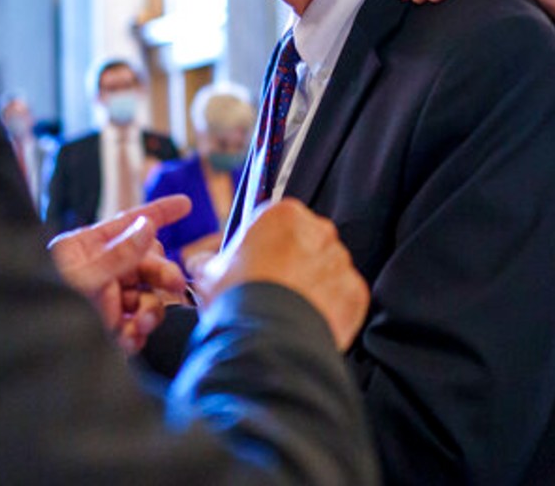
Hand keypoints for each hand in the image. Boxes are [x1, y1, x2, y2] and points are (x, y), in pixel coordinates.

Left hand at [50, 195, 192, 352]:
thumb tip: (147, 226)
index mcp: (87, 248)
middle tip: (175, 285)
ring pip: (147, 297)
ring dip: (150, 311)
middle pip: (146, 263)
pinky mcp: (110, 327)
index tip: (185, 204)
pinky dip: (138, 333)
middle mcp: (100, 270)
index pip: (128, 223)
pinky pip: (138, 325)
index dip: (158, 212)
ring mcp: (106, 300)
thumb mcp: (82, 278)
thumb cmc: (42, 306)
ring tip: (139, 324)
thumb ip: (118, 254)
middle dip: (162, 274)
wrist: (28, 352)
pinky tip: (127, 340)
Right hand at [199, 199, 369, 351]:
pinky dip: (329, 309)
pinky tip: (307, 322)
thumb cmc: (237, 300)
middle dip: (292, 264)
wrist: (267, 340)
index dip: (265, 245)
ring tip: (288, 312)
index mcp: (284, 214)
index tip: (257, 265)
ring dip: (312, 287)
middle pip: (306, 243)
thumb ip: (209, 261)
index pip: (278, 222)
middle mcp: (318, 231)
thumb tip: (199, 262)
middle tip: (272, 291)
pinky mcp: (354, 292)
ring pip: (327, 270)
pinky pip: (342, 298)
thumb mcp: (209, 274)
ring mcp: (340, 262)